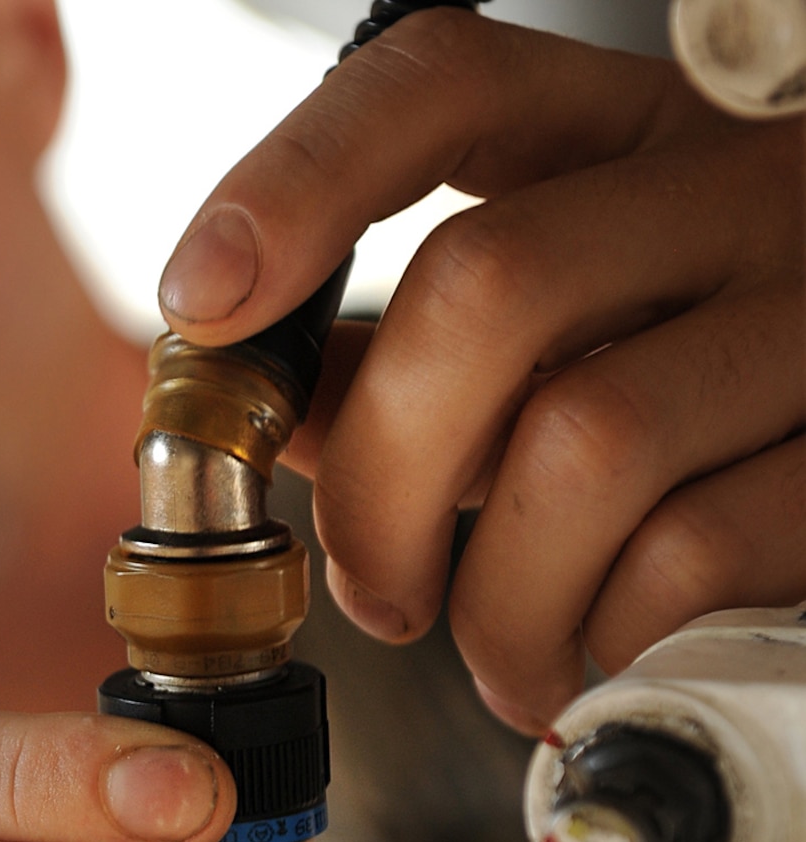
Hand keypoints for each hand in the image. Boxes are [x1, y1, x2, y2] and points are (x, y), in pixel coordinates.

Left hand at [158, 11, 804, 731]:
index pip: (445, 82)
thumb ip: (421, 362)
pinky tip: (598, 662)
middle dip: (383, 482)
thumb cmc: (707, 413)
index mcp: (631, 141)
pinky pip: (687, 556)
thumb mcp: (571, 344)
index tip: (200, 298)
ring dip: (496, 602)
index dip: (299, 180)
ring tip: (502, 662)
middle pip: (488, 288)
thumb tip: (270, 403)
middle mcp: (738, 192)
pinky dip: (602, 638)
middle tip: (377, 592)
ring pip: (585, 444)